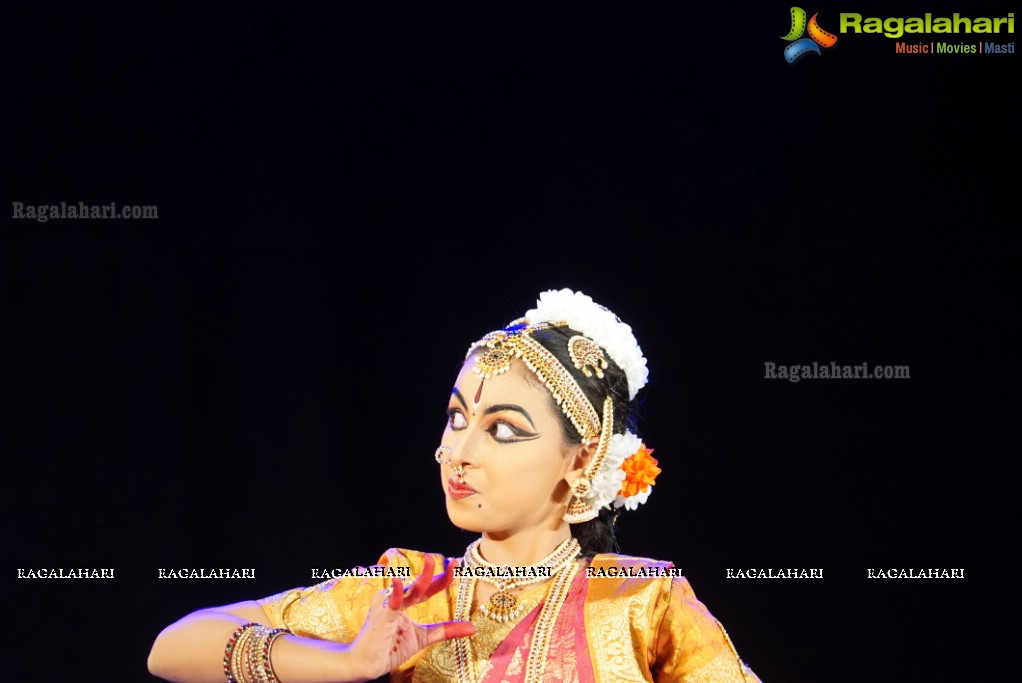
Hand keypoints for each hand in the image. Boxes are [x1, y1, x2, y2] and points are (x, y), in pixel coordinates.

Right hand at [346, 555, 474, 679]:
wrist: (365, 665)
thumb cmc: (390, 648)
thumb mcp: (423, 637)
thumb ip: (446, 630)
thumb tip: (473, 628)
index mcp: (405, 602)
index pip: (427, 588)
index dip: (442, 578)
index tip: (456, 564)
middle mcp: (395, 598)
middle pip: (420, 585)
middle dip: (435, 572)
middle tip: (453, 563)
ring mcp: (387, 605)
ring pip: (409, 590)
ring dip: (422, 578)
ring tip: (431, 561)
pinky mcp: (381, 616)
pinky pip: (390, 602)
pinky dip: (396, 593)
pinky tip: (400, 582)